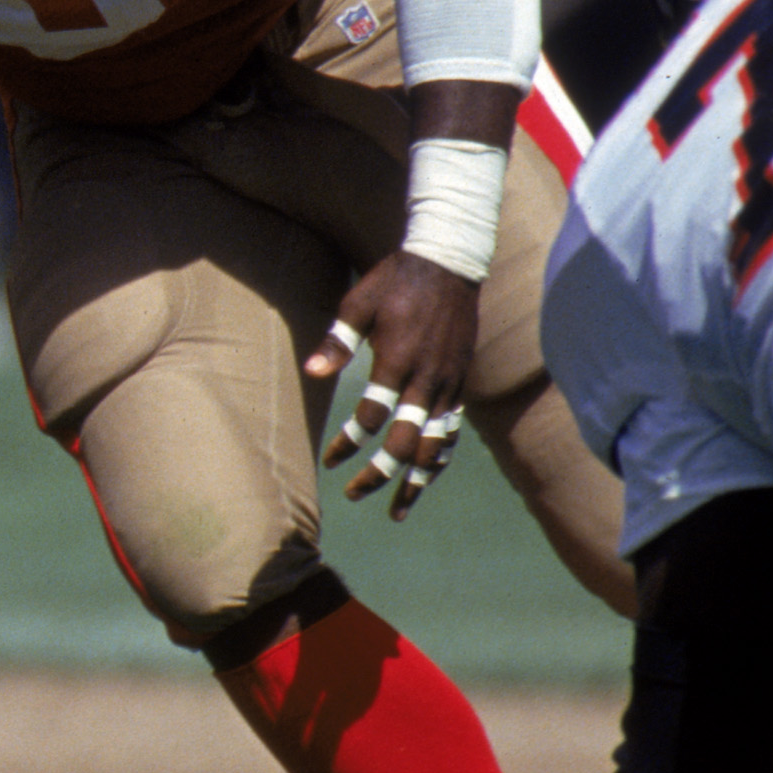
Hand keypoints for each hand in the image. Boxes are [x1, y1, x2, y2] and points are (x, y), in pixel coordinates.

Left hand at [306, 250, 478, 519]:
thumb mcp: (358, 304)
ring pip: (436, 445)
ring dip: (418, 480)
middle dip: (381, 474)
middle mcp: (427, 379)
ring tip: (398, 508)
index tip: (330, 458)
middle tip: (355, 495)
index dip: (349, 443)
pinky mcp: (460, 381)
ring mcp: (448, 382)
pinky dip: (441, 455)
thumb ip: (337, 341)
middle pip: (406, 443)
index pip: (371, 418)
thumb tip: (312, 373)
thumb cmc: (395, 281)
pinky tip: (429, 473)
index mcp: (397, 361)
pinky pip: (453, 428)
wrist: (449, 263)